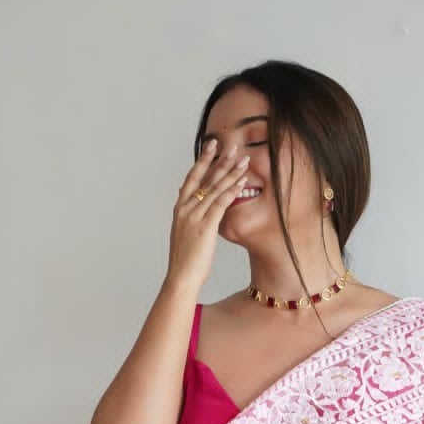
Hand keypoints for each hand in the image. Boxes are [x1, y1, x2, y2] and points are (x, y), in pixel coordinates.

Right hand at [165, 140, 252, 294]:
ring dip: (231, 173)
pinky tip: (242, 182)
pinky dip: (232, 190)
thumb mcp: (184, 234)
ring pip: (215, 188)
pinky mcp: (205, 226)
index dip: (203, 161)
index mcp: (180, 209)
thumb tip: (193, 209)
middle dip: (220, 161)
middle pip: (205, 178)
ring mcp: (194, 216)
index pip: (192, 178)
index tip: (211, 146)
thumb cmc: (185, 261)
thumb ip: (189, 218)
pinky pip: (220, 203)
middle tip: (232, 147)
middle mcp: (186, 208)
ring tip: (243, 161)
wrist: (181, 277)